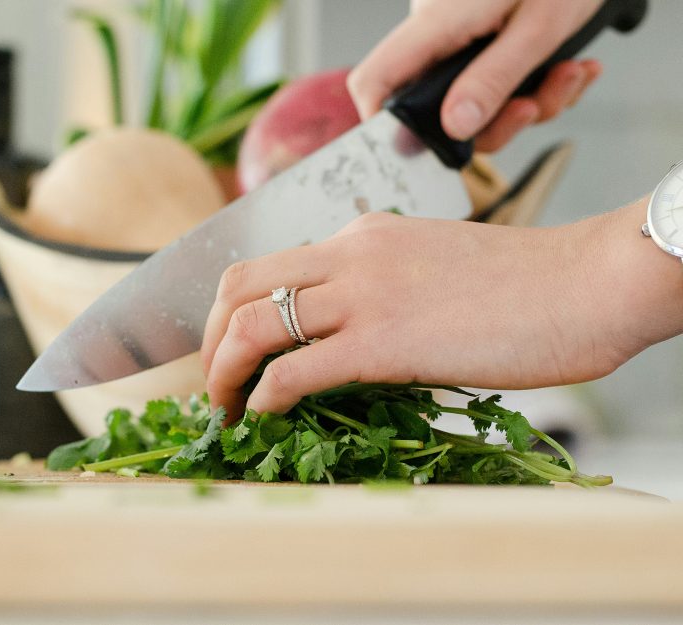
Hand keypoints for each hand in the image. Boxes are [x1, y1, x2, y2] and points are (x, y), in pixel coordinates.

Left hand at [201, 198, 682, 422]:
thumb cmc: (524, 286)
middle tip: (213, 384)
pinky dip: (263, 397)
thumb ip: (379, 288)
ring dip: (222, 374)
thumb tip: (343, 338)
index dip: (229, 312)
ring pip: (251, 325)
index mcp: (359, 236)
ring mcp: (362, 295)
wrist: (587, 283)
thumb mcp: (430, 266)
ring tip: (224, 410)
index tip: (229, 352)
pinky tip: (263, 416)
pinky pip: (294, 371)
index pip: (265, 266)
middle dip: (208, 340)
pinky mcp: (383, 342)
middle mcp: (348, 254)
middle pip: (237, 287)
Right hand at [347, 0, 603, 151]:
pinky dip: (538, 85)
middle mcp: (438, 33)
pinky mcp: (484, 40)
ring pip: (476, 102)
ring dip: (530, 102)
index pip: (375, 80)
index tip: (418, 152)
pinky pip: (497, 83)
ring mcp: (460, 38)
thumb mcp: (540, 26)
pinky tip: (569, 66)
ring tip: (571, 74)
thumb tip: (455, 127)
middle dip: (497, 122)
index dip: (382, 123)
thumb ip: (494, 78)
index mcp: (436, 22)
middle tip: (536, 106)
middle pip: (437, 108)